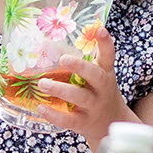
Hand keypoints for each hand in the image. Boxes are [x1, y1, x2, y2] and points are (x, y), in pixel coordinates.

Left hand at [23, 28, 123, 147]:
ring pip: (79, 97)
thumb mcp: (98, 74)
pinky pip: (69, 120)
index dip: (105, 42)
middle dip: (80, 67)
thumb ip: (83, 60)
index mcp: (105, 72)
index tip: (99, 29)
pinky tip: (41, 107)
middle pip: (95, 76)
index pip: (109, 55)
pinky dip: (54, 115)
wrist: (111, 122)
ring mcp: (94, 106)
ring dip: (60, 90)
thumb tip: (51, 39)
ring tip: (42, 83)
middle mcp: (102, 88)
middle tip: (63, 59)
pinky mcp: (84, 123)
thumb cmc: (98, 91)